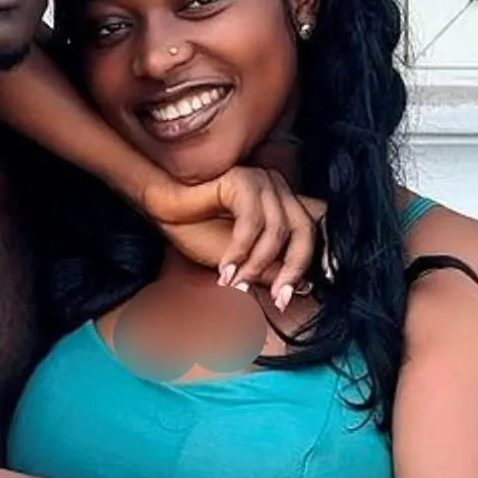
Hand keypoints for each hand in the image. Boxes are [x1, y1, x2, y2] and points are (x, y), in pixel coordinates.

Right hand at [138, 167, 325, 306]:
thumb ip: (271, 269)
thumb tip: (304, 287)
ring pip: (277, 229)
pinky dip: (240, 250)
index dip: (309, 265)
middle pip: (304, 230)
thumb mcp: (244, 260)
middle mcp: (278, 188)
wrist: (165, 212)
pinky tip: (225, 269)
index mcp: (283, 203)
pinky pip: (252, 220)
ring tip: (236, 284)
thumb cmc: (200, 231)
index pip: (312, 233)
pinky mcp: (242, 179)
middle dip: (292, 269)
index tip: (290, 297)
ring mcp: (262, 180)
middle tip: (276, 298)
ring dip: (256, 264)